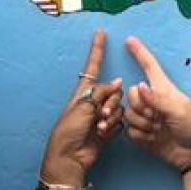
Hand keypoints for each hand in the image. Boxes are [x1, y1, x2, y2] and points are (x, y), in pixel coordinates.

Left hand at [40, 29, 124, 184]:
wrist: (69, 157)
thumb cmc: (69, 130)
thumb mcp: (82, 106)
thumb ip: (102, 92)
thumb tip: (119, 82)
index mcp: (83, 92)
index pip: (93, 67)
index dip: (97, 50)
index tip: (100, 32)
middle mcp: (94, 101)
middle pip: (114, 90)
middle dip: (111, 102)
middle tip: (101, 115)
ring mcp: (102, 115)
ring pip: (119, 107)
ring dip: (112, 117)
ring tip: (100, 128)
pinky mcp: (109, 129)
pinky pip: (121, 121)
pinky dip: (114, 127)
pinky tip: (104, 134)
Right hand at [122, 36, 190, 171]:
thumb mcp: (179, 110)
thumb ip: (157, 99)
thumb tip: (139, 86)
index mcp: (164, 90)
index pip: (150, 67)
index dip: (140, 53)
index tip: (130, 40)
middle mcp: (153, 101)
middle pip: (132, 94)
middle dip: (140, 106)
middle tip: (156, 118)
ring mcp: (148, 118)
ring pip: (128, 113)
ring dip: (141, 123)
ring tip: (157, 130)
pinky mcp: (143, 135)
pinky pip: (129, 130)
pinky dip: (140, 136)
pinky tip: (153, 139)